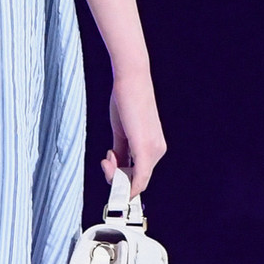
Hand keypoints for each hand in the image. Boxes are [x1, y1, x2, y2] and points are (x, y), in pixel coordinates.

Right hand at [101, 71, 165, 197]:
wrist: (131, 80)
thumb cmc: (125, 101)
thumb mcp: (121, 132)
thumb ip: (120, 151)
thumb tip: (115, 167)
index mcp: (155, 146)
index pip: (140, 174)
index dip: (121, 177)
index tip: (106, 163)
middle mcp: (158, 150)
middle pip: (137, 180)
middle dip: (116, 177)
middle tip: (105, 159)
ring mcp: (154, 150)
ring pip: (136, 181)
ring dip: (116, 175)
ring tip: (107, 155)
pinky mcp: (145, 148)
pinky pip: (139, 178)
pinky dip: (126, 184)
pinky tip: (109, 168)